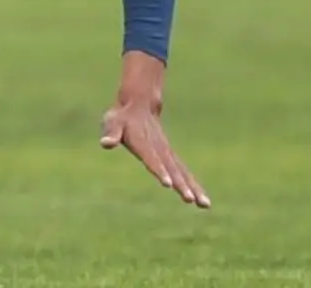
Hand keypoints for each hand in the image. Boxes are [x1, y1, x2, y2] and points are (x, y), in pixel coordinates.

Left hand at [100, 52, 209, 207]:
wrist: (139, 105)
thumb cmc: (121, 118)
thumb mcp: (112, 122)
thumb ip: (111, 134)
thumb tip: (106, 143)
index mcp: (143, 144)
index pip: (152, 160)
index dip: (159, 171)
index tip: (168, 184)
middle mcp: (159, 150)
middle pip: (172, 170)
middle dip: (181, 185)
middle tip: (189, 199)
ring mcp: (168, 154)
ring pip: (183, 174)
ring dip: (194, 189)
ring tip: (204, 205)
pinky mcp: (172, 158)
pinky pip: (185, 174)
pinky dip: (195, 186)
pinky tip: (203, 201)